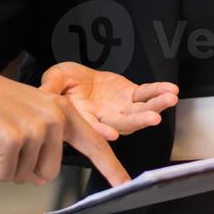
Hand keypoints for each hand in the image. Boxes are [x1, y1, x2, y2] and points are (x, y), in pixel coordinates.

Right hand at [0, 52, 129, 186]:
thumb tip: (42, 175)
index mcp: (62, 110)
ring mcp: (35, 129)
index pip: (95, 143)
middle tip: (7, 141)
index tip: (125, 184)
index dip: (111, 166)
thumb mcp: (30, 114)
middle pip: (49, 173)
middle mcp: (54, 119)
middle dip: (25, 167)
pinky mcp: (13, 140)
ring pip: (25, 176)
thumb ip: (46, 141)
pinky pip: (5, 174)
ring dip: (6, 165)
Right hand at [39, 62, 177, 140]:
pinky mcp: (131, 95)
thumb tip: (42, 95)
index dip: (102, 132)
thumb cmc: (63, 84)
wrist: (76, 78)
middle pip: (123, 123)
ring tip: (169, 99)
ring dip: (156, 106)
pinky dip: (158, 91)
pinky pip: (147, 94)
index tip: (112, 134)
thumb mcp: (54, 79)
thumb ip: (50, 87)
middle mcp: (105, 118)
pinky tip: (170, 89)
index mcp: (84, 118)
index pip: (93, 128)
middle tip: (153, 118)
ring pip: (140, 111)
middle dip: (139, 121)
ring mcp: (120, 109)